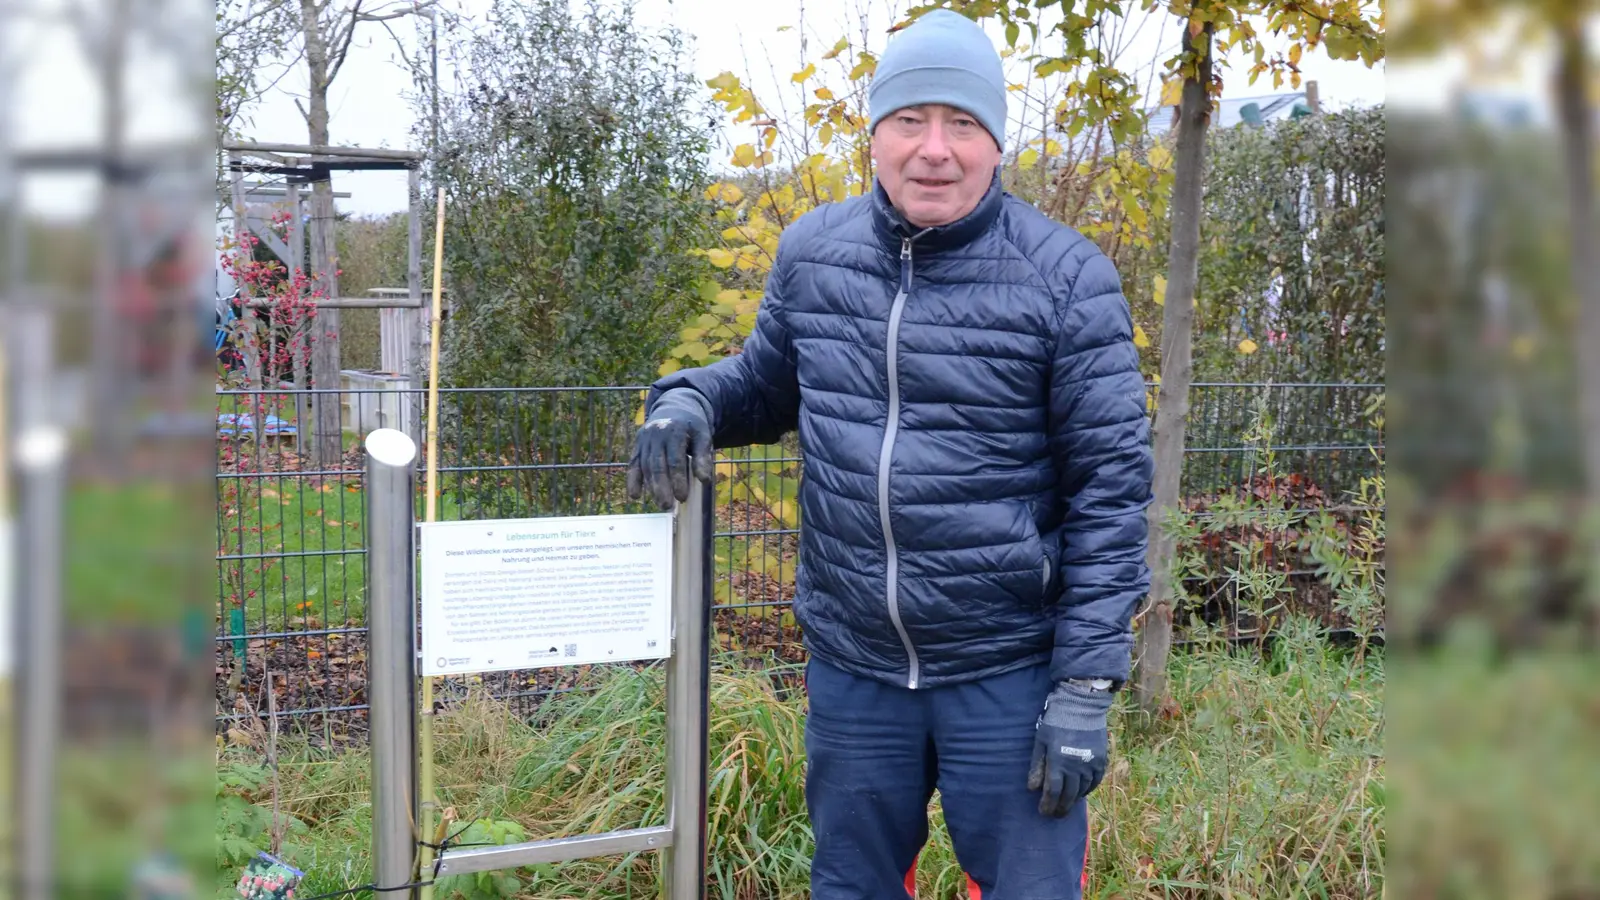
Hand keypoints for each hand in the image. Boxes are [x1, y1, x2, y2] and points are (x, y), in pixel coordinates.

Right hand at [626, 389, 713, 508]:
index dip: (678, 479)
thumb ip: (703, 456)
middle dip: (662, 487)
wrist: (674, 408)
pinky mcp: (637, 445)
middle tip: (667, 506)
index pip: (675, 459)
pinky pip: (633, 464)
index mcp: (674, 430)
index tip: (682, 497)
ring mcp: (644, 439)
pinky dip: (633, 480)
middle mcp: (655, 434)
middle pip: (657, 464)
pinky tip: (635, 495)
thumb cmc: (691, 426)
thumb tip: (704, 480)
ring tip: (660, 503)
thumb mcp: (703, 435)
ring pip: (645, 466)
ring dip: (651, 487)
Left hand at [1027, 681, 1111, 816]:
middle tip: (1055, 815)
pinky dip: (1087, 790)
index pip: (1053, 792)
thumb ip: (1037, 765)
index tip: (1043, 812)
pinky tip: (1080, 793)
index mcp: (1058, 763)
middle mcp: (1076, 768)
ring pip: (1082, 791)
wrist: (1081, 706)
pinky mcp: (1101, 761)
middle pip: (1068, 796)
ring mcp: (1091, 765)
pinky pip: (1095, 782)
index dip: (1048, 805)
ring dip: (1073, 800)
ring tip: (1066, 805)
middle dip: (1060, 808)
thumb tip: (1032, 788)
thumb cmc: (1056, 722)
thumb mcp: (1041, 742)